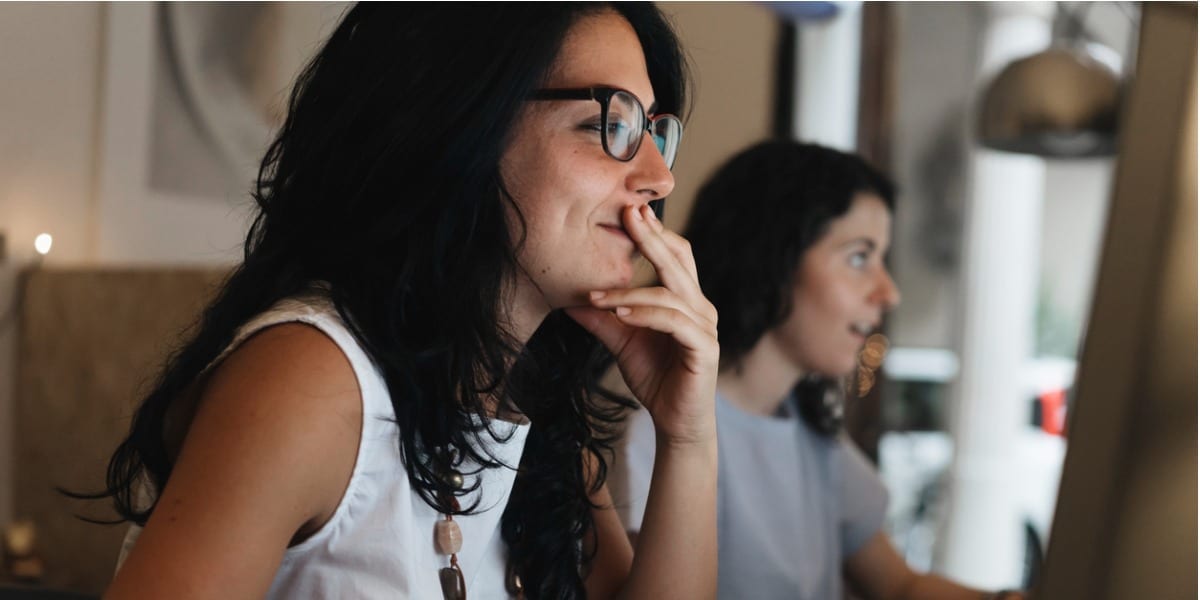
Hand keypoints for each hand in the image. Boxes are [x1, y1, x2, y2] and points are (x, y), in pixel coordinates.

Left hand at [565, 204, 718, 446]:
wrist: (675, 421)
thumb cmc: (655, 377)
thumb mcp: (621, 340)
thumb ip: (601, 318)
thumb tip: (569, 298)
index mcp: (686, 299)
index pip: (676, 255)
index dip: (656, 232)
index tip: (631, 210)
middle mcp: (700, 307)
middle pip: (678, 262)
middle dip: (651, 237)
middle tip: (628, 213)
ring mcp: (705, 326)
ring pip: (670, 293)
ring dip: (630, 291)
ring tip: (598, 296)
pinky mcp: (704, 348)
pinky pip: (673, 322)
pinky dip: (645, 314)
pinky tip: (621, 313)